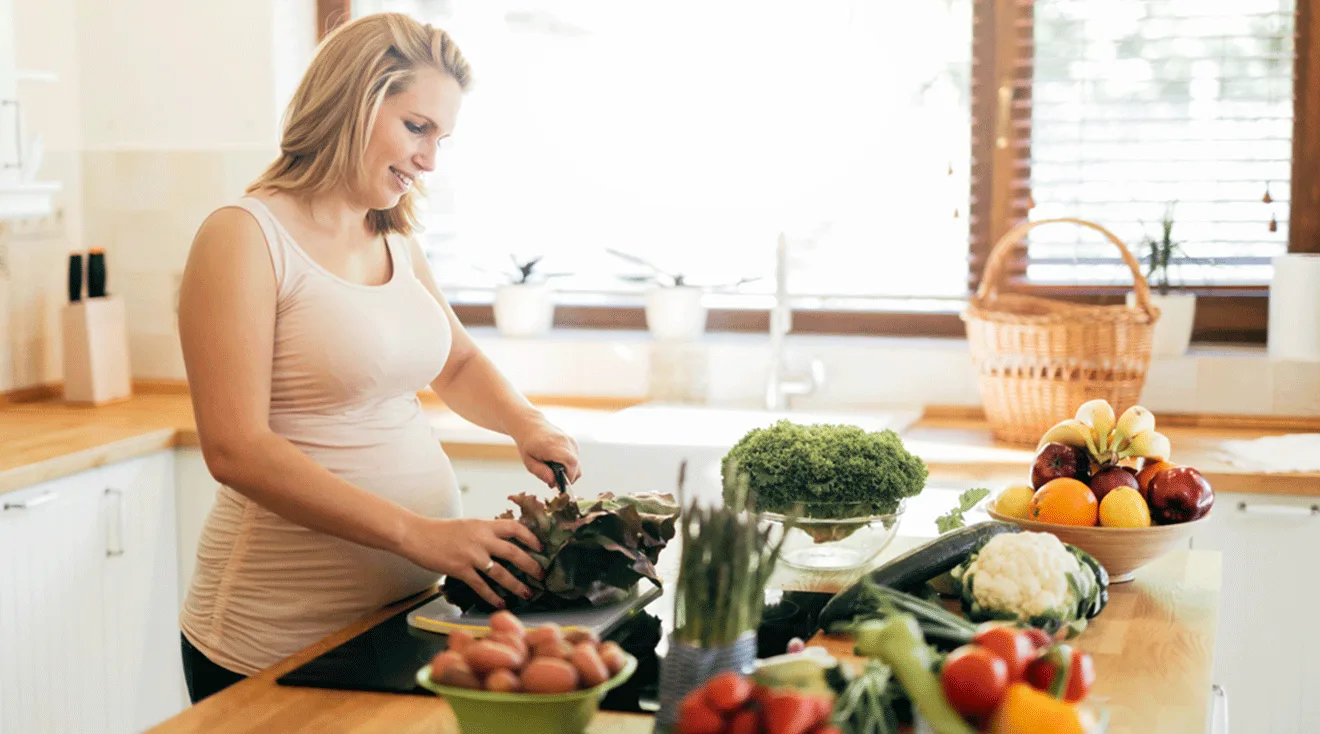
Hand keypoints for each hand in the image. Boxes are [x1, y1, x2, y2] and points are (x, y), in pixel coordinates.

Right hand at [400, 516, 544, 607]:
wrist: (416, 534)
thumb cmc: (439, 531)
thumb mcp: (467, 525)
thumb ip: (484, 533)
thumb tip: (500, 543)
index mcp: (484, 525)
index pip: (514, 527)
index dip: (531, 537)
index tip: (540, 547)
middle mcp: (481, 539)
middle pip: (513, 552)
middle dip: (530, 565)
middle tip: (542, 575)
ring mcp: (471, 555)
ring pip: (500, 572)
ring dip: (516, 584)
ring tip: (528, 593)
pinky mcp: (460, 569)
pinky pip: (481, 586)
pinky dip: (493, 596)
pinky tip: (501, 602)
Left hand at [510, 415, 581, 488]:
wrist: (530, 425)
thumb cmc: (528, 444)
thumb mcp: (528, 461)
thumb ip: (541, 472)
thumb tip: (553, 482)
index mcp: (552, 446)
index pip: (570, 463)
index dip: (568, 477)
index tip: (559, 485)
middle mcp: (564, 441)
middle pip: (576, 465)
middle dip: (568, 477)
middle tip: (555, 481)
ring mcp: (570, 440)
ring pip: (577, 463)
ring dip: (569, 471)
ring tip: (555, 472)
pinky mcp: (573, 441)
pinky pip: (576, 458)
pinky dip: (569, 464)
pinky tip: (558, 464)